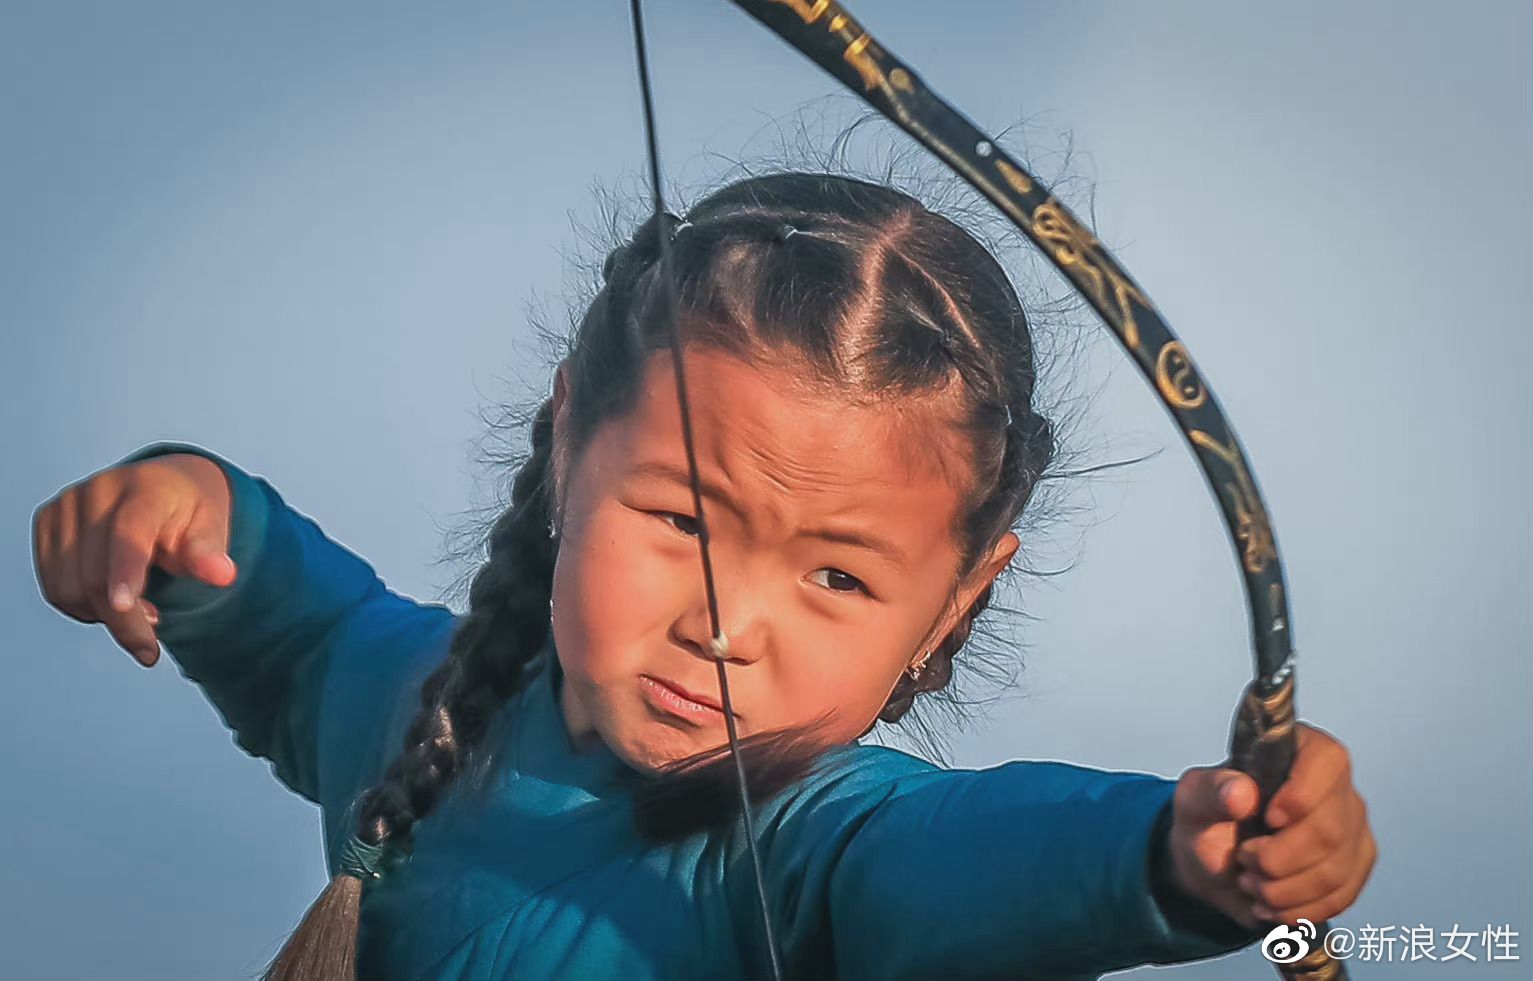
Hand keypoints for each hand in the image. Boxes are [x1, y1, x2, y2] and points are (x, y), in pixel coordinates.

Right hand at [32, 452, 237, 666]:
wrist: (165, 484)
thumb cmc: (189, 511)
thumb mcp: (212, 526)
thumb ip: (210, 552)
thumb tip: (222, 575)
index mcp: (146, 488)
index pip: (130, 534)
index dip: (125, 572)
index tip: (123, 607)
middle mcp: (99, 491)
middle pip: (96, 574)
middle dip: (124, 622)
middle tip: (151, 645)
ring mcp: (67, 504)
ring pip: (68, 587)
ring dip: (102, 615)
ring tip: (137, 607)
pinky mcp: (47, 521)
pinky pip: (53, 587)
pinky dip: (81, 607)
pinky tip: (110, 597)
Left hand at [1167, 723, 1374, 927]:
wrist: (1214, 863)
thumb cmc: (1208, 819)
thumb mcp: (1194, 798)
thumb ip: (1212, 790)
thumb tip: (1241, 793)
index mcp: (1298, 748)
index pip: (1326, 761)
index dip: (1301, 796)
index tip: (1268, 819)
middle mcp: (1335, 784)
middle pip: (1329, 830)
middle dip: (1278, 858)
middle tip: (1244, 859)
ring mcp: (1351, 825)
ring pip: (1335, 870)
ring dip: (1284, 889)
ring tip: (1251, 883)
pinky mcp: (1355, 862)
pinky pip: (1340, 896)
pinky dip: (1298, 909)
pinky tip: (1270, 904)